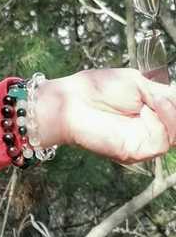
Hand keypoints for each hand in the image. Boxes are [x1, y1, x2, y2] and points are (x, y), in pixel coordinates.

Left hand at [31, 69, 175, 163]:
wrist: (70, 102)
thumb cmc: (96, 90)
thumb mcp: (138, 84)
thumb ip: (163, 93)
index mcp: (150, 115)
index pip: (174, 115)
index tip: (175, 93)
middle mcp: (149, 131)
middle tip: (167, 96)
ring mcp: (142, 144)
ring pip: (175, 137)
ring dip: (173, 113)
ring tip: (157, 99)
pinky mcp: (134, 152)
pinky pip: (161, 143)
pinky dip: (162, 123)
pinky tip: (148, 108)